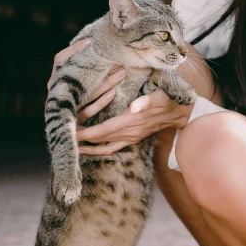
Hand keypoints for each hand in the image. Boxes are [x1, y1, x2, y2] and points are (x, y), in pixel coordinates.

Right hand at [48, 38, 127, 119]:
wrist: (65, 130)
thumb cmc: (75, 99)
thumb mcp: (77, 82)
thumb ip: (80, 66)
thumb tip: (92, 45)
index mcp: (56, 79)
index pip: (60, 59)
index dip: (74, 49)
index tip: (91, 41)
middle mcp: (56, 92)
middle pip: (77, 77)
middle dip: (98, 68)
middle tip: (116, 59)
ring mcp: (63, 107)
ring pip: (86, 94)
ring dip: (106, 83)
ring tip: (122, 73)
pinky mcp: (72, 121)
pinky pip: (87, 111)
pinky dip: (101, 102)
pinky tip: (113, 93)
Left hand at [76, 88, 194, 155]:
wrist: (181, 114)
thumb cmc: (168, 100)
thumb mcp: (159, 95)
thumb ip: (146, 101)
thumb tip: (135, 106)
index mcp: (131, 122)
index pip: (103, 130)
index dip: (86, 133)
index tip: (71, 133)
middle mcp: (129, 133)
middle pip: (100, 140)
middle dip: (82, 140)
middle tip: (64, 138)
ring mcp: (131, 138)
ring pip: (104, 146)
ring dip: (88, 147)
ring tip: (73, 147)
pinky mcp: (132, 139)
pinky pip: (112, 148)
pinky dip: (99, 149)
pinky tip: (90, 148)